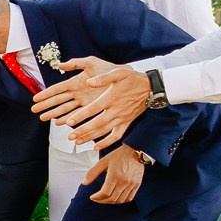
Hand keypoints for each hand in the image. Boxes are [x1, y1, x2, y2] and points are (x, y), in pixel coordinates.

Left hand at [30, 58, 151, 149]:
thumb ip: (103, 78)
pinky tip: (96, 147)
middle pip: (97, 123)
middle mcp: (116, 110)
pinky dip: (107, 143)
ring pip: (104, 131)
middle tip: (70, 137)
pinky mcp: (127, 123)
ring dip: (91, 137)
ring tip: (77, 142)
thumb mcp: (119, 73)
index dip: (81, 116)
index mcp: (112, 97)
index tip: (69, 122)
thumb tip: (89, 81)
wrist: (151, 88)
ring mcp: (122, 118)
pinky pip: (116, 136)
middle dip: (83, 131)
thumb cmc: (133, 79)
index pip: (94, 109)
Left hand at [83, 148, 145, 204]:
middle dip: (102, 201)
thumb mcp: (103, 161)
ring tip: (104, 199)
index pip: (105, 193)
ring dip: (111, 202)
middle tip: (96, 199)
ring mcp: (131, 184)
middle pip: (112, 198)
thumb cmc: (120, 155)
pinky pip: (129, 198)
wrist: (136, 150)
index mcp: (115, 175)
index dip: (97, 197)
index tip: (92, 197)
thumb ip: (93, 173)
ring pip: (120, 200)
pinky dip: (121, 200)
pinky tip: (116, 197)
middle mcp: (124, 181)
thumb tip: (84, 183)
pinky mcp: (137, 184)